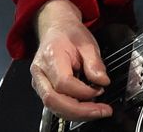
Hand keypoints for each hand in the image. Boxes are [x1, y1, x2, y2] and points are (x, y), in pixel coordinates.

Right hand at [30, 0, 112, 120]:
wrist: (56, 29)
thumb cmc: (69, 34)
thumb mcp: (87, 42)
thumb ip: (95, 63)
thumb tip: (102, 81)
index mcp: (51, 56)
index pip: (63, 82)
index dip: (83, 91)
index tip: (100, 89)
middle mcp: (40, 72)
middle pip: (54, 100)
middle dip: (79, 110)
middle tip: (101, 111)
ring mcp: (39, 82)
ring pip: (53, 107)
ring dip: (77, 114)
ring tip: (98, 111)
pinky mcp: (44, 89)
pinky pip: (56, 105)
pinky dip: (72, 110)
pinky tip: (87, 108)